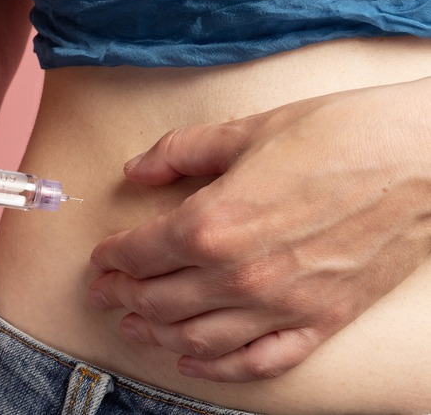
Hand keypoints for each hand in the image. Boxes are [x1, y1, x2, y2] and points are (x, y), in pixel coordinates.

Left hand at [88, 77, 430, 381]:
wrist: (424, 157)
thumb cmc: (339, 135)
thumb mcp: (247, 131)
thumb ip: (181, 151)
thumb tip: (136, 169)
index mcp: (213, 223)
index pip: (140, 252)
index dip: (113, 257)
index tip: (103, 257)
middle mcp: (238, 275)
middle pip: (158, 299)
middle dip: (122, 295)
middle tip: (105, 293)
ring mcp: (280, 306)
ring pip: (197, 339)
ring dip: (156, 334)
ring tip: (134, 326)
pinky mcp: (319, 322)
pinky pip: (259, 362)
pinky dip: (219, 370)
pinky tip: (194, 362)